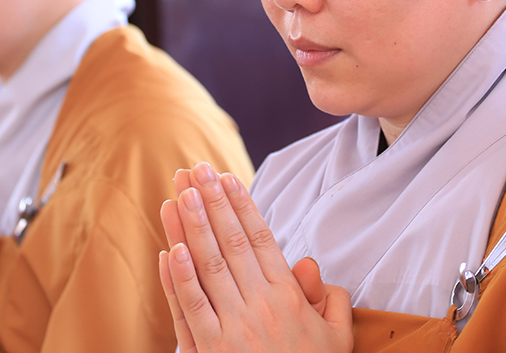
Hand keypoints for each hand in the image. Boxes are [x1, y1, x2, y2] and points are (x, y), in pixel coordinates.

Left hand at [158, 162, 352, 352]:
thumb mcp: (336, 339)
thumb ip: (328, 299)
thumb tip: (308, 264)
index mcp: (288, 299)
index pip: (261, 239)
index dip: (241, 205)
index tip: (227, 177)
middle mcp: (259, 308)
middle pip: (231, 243)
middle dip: (211, 203)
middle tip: (195, 169)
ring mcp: (231, 331)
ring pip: (207, 268)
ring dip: (190, 228)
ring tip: (178, 194)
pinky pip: (189, 310)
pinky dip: (178, 279)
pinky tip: (169, 250)